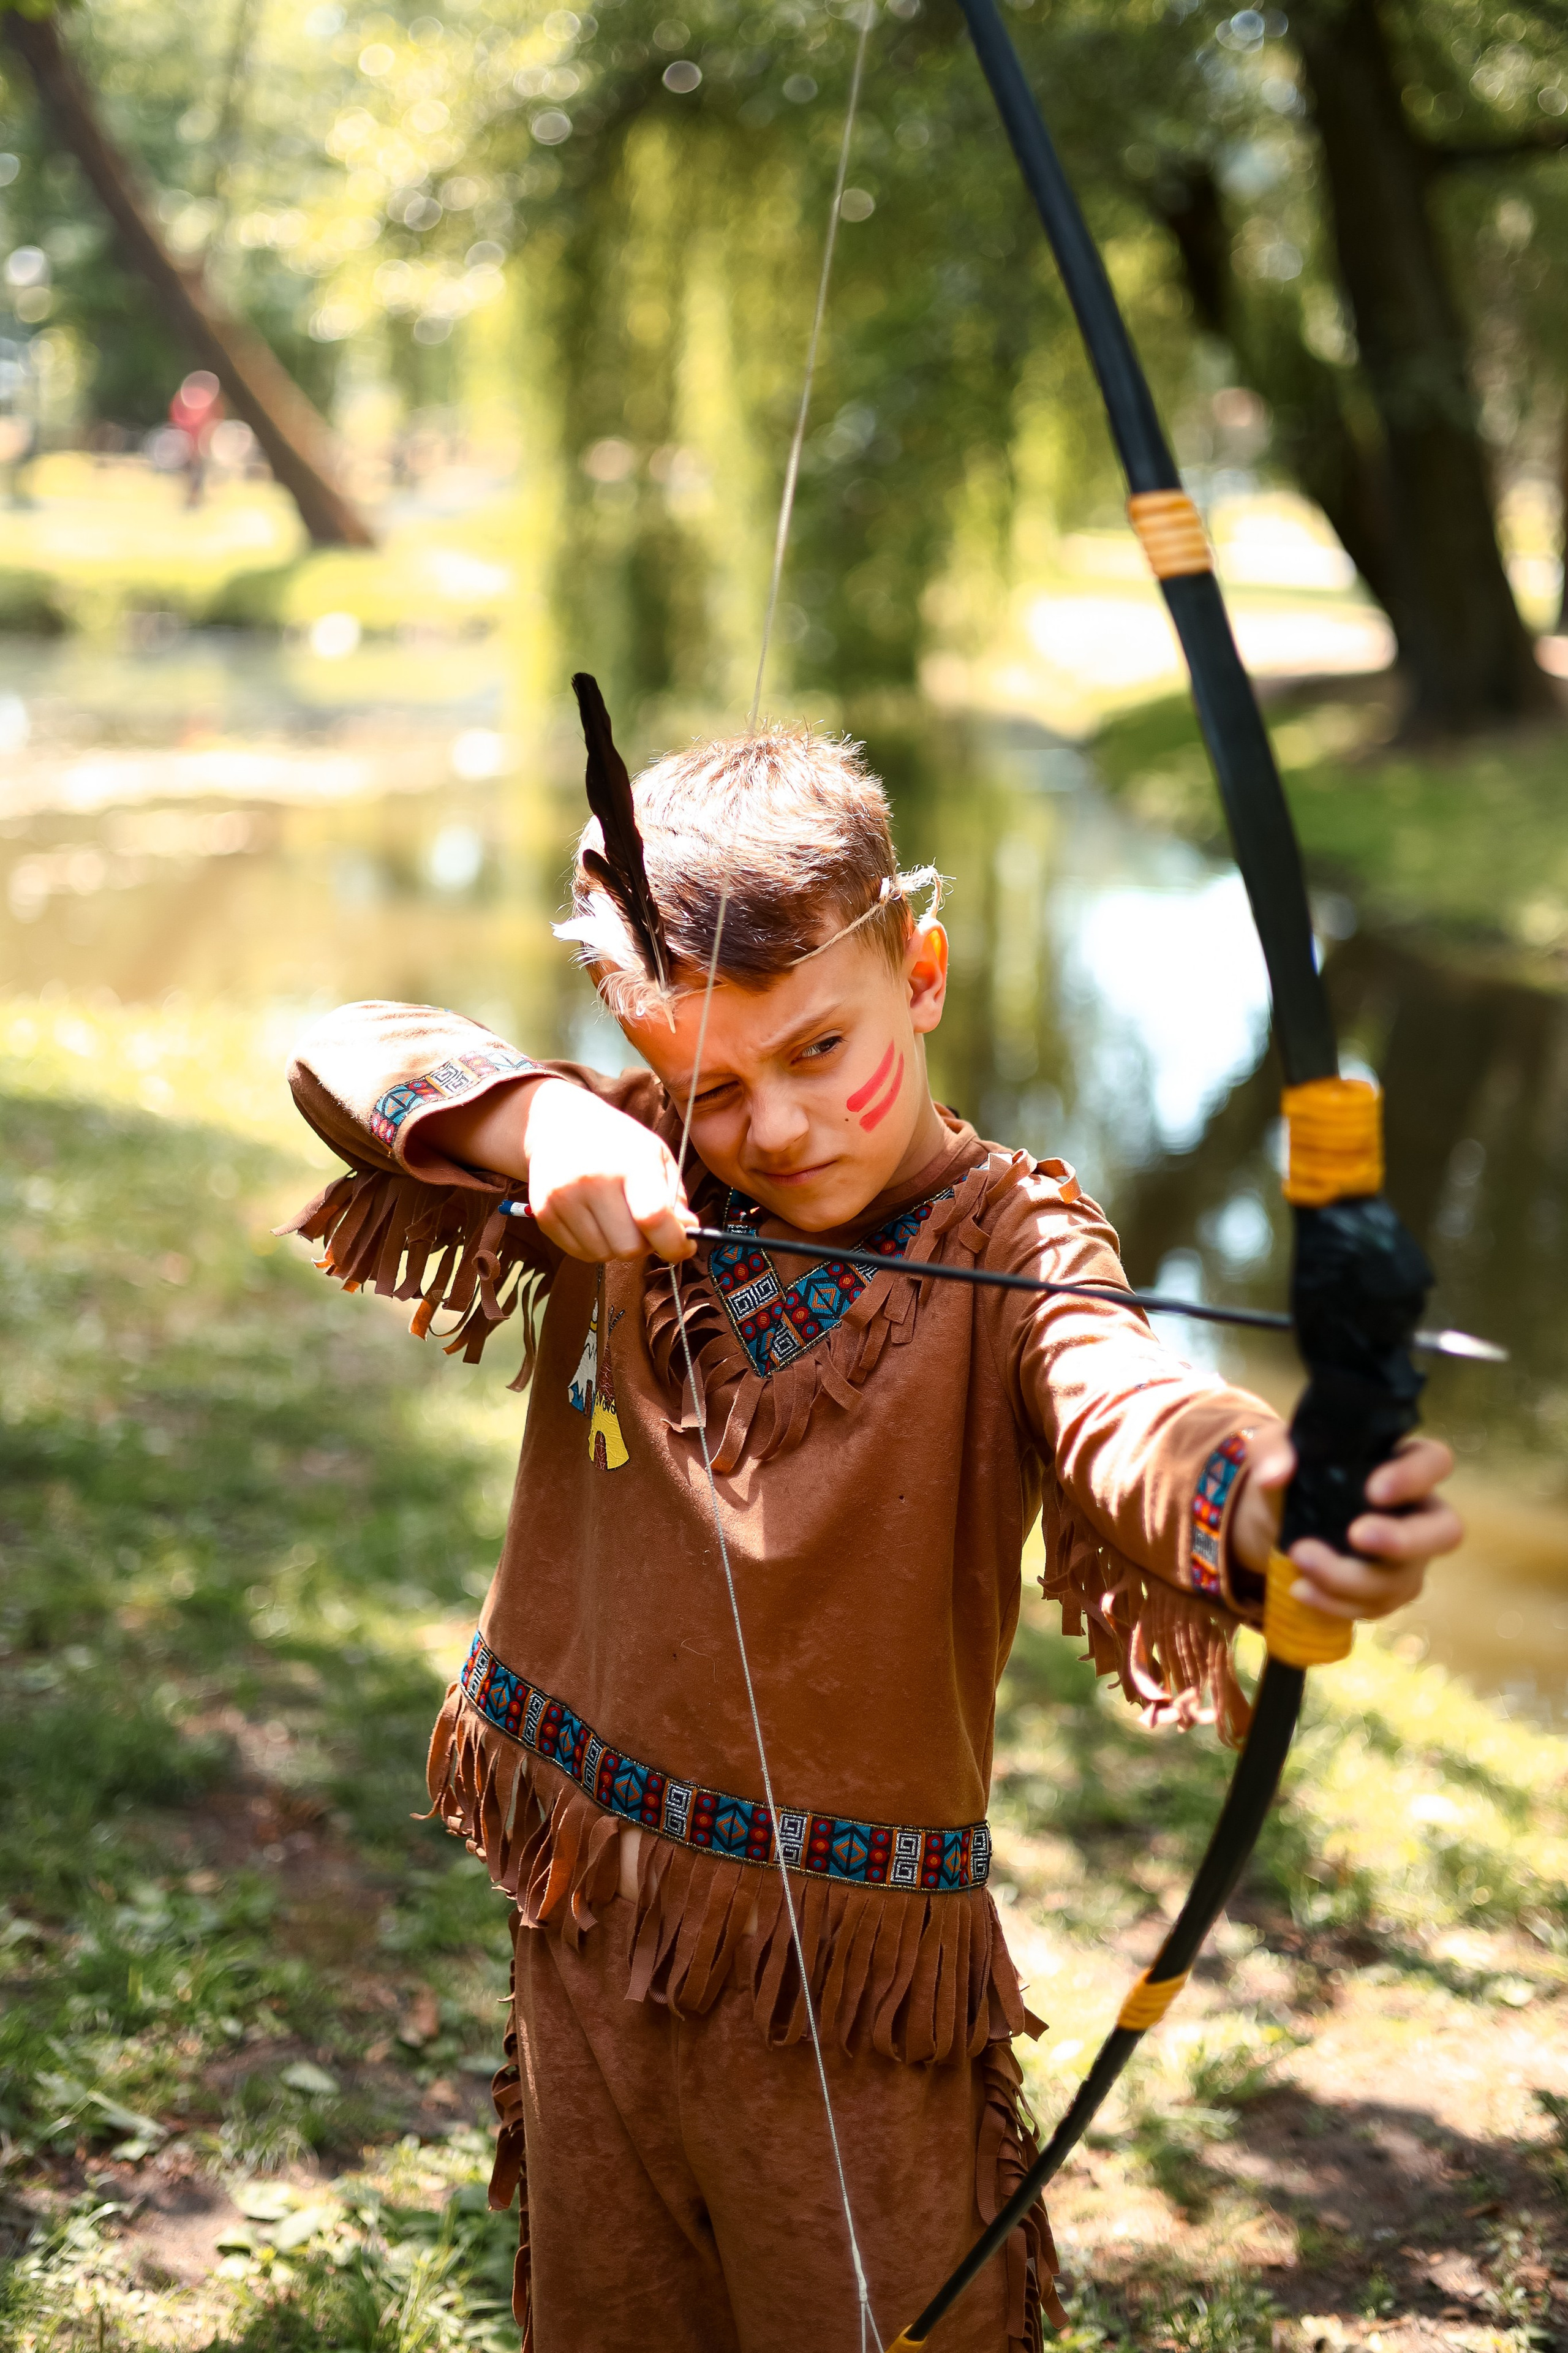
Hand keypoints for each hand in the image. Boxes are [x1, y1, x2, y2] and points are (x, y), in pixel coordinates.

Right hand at [523, 1078, 694, 1264]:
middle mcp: (594, 1180)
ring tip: (616, 1218)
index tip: (682, 1247)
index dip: (674, 1244)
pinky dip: (594, 1245)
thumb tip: (688, 1233)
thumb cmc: (617, 1141)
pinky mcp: (543, 1212)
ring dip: (617, 1246)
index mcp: (630, 1162)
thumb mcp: (655, 1155)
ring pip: (603, 1255)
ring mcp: (564, 1197)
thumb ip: (675, 1197)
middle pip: (629, 1247)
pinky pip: (579, 1253)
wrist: (558, 1124)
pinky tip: (595, 1220)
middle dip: (644, 1244)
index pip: (654, 1218)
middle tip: (642, 1226)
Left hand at [1229, 1432, 1461, 1621]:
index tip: (1372, 1490)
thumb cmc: (1293, 1472)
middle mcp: (1418, 1510)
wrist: (1277, 1518)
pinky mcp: (1389, 1590)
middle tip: (1356, 1536)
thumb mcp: (1274, 1450)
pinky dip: (1336, 1602)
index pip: (1435, 1462)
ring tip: (1300, 1557)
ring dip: (1349, 1577)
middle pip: (1446, 1531)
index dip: (1415, 1477)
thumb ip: (1272, 1451)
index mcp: (1402, 1462)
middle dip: (1404, 1541)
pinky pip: (1377, 1606)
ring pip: (1403, 1579)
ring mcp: (1409, 1556)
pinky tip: (1301, 1588)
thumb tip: (1275, 1475)